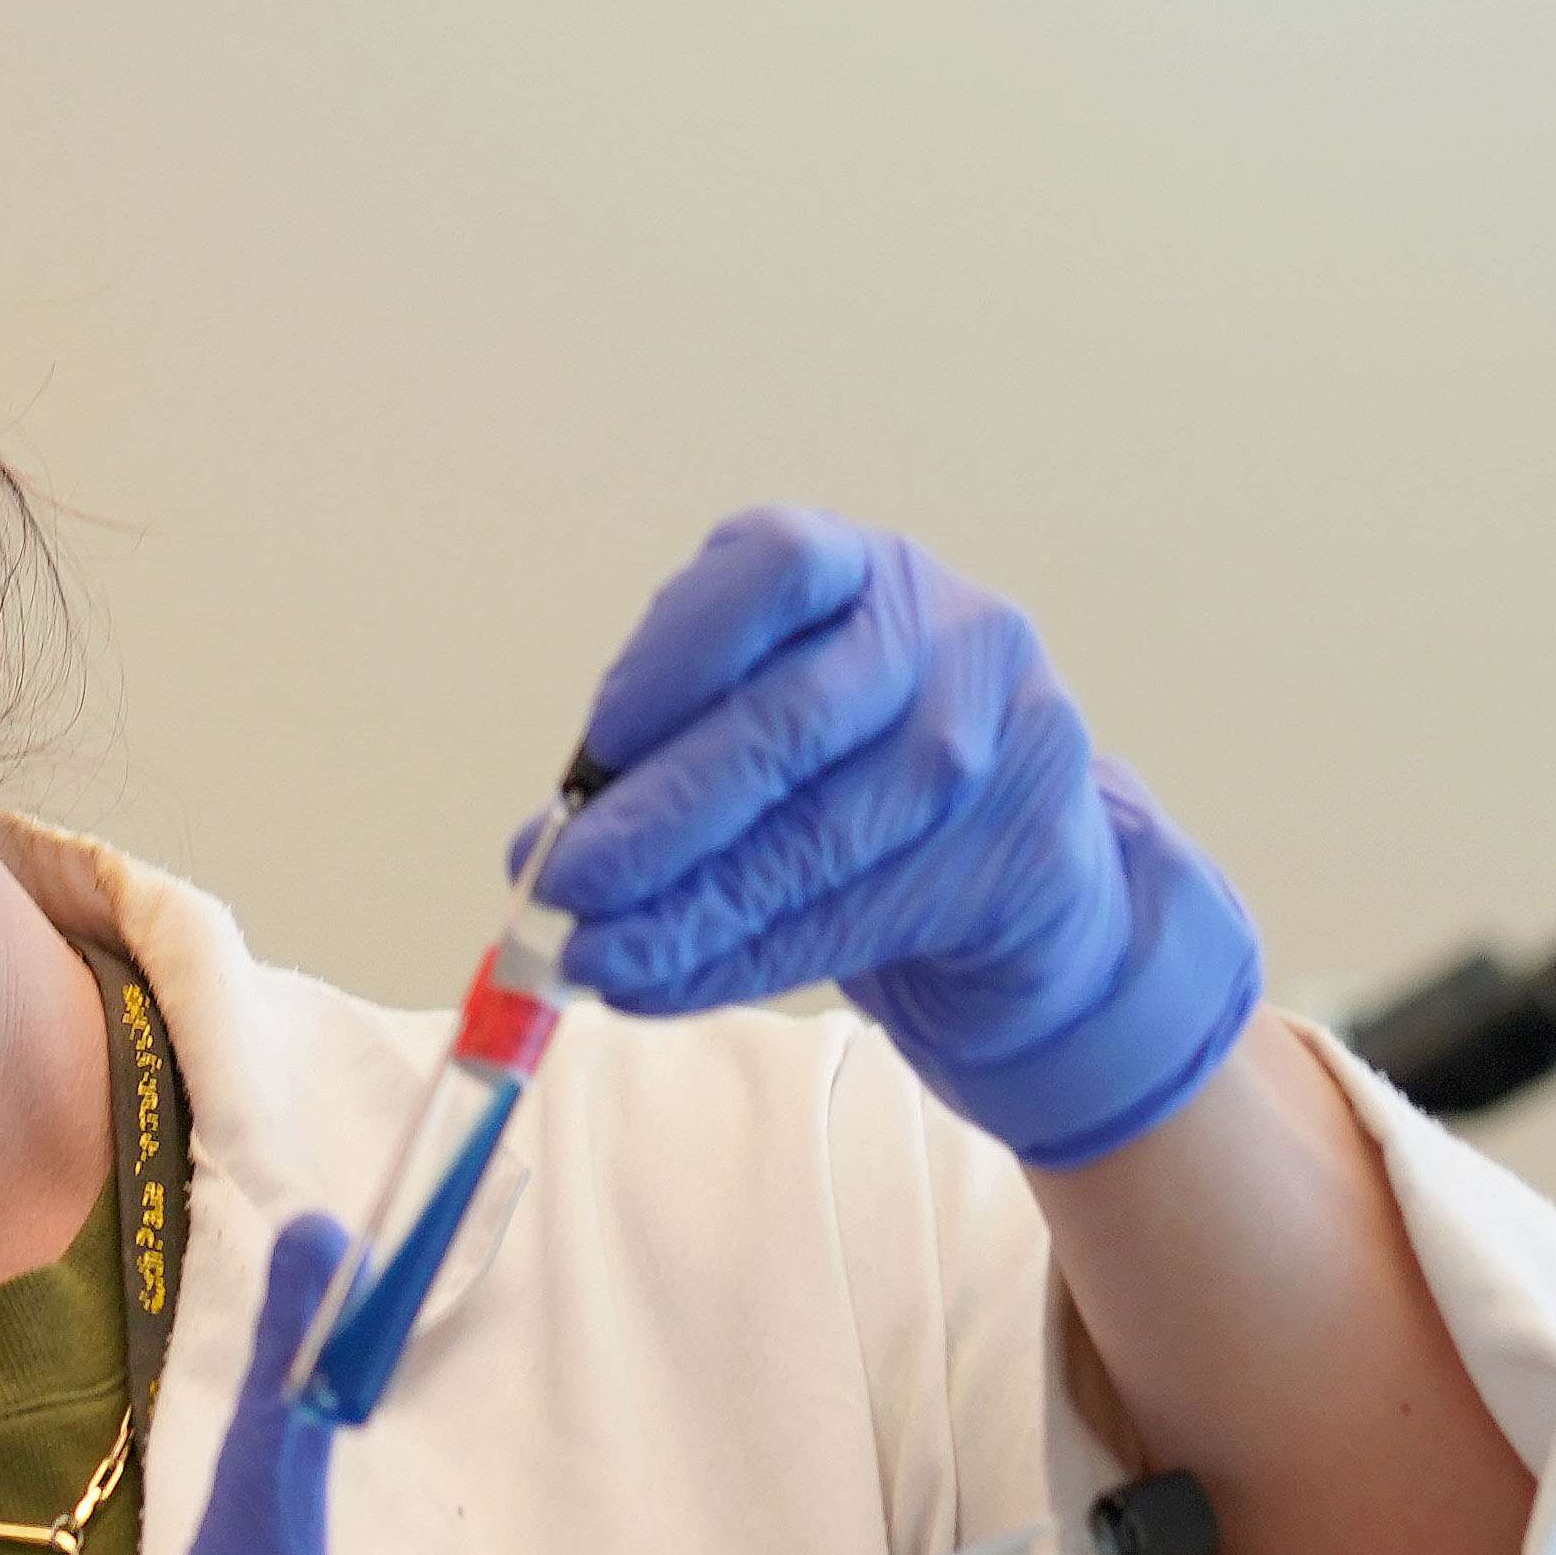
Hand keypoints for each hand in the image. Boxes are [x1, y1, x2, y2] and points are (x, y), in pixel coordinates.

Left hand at [538, 509, 1259, 1166]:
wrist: (1009, 865)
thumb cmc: (840, 775)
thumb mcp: (748, 730)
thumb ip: (644, 771)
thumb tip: (532, 855)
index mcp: (854, 570)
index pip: (775, 567)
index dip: (679, 653)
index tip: (600, 744)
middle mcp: (941, 630)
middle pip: (793, 719)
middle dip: (665, 814)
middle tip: (570, 886)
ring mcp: (1002, 734)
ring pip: (822, 836)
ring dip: (691, 910)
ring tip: (594, 959)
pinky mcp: (1023, 850)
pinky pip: (855, 916)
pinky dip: (738, 961)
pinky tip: (658, 986)